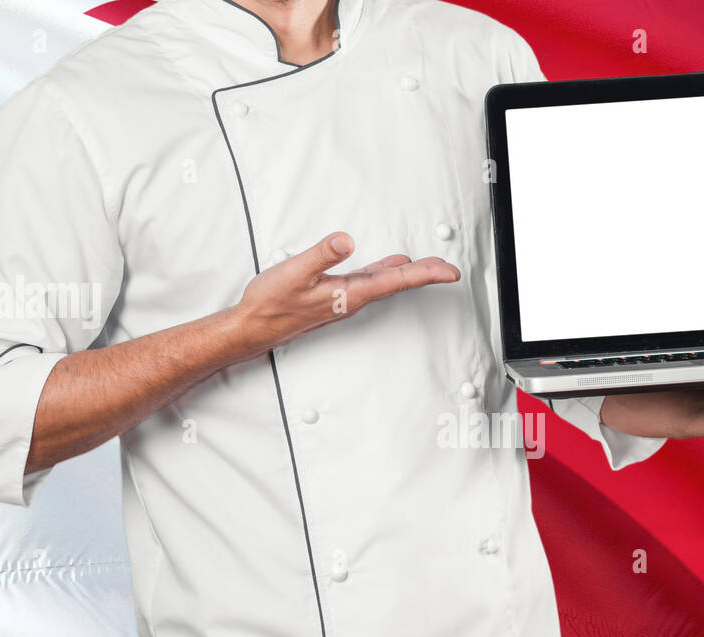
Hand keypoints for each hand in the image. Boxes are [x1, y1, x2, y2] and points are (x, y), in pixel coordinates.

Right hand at [233, 231, 459, 351]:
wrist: (253, 328)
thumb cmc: (271, 304)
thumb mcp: (295, 273)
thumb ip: (321, 255)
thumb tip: (346, 241)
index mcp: (350, 293)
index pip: (397, 281)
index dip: (427, 274)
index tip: (450, 271)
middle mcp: (352, 298)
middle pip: (397, 283)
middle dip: (425, 274)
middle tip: (448, 268)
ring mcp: (343, 298)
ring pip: (384, 283)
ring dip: (407, 274)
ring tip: (427, 265)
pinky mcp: (333, 295)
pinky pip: (368, 282)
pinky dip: (384, 272)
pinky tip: (388, 266)